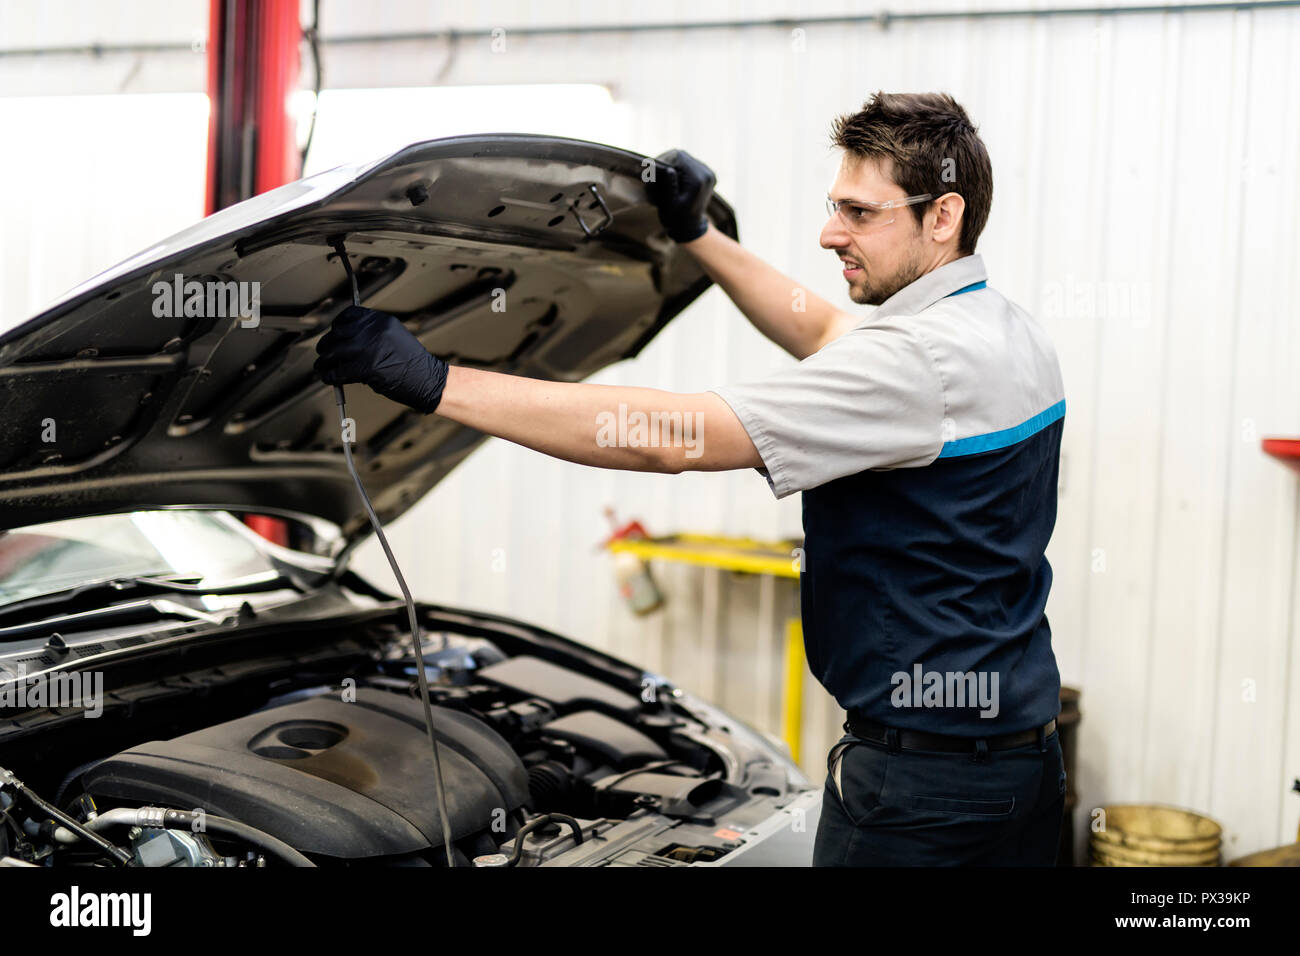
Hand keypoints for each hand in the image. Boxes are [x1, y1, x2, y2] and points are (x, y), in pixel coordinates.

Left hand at [314, 305, 447, 413]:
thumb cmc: (413, 364)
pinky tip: (329, 378)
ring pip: (334, 352)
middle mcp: (374, 331)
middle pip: (338, 333)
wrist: (428, 380)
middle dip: (326, 344)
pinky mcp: (366, 368)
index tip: (333, 331)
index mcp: (381, 321)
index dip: (337, 324)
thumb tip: (347, 339)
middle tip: (323, 351)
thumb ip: (373, 334)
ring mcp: (369, 349)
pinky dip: (330, 376)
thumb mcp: (395, 337)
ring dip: (324, 360)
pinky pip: (339, 371)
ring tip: (322, 366)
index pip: (350, 315)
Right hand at [646, 148, 715, 242]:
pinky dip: (682, 168)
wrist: (690, 227)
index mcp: (698, 180)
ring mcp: (710, 174)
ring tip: (664, 176)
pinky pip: (692, 164)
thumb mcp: (668, 205)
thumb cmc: (676, 218)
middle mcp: (707, 174)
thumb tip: (668, 169)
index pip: (678, 156)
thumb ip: (668, 186)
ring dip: (675, 164)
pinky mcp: (709, 175)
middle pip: (683, 156)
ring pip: (687, 159)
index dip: (663, 159)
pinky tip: (675, 178)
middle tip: (656, 172)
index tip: (653, 168)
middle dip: (668, 161)